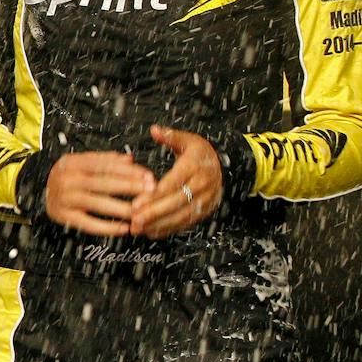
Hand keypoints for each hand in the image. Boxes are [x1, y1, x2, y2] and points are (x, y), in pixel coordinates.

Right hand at [42, 151, 153, 236]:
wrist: (38, 190)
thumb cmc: (66, 176)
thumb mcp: (80, 162)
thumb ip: (105, 160)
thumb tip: (130, 159)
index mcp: (74, 162)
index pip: (106, 165)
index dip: (130, 171)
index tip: (148, 177)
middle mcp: (67, 179)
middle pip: (104, 183)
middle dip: (131, 188)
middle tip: (150, 193)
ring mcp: (65, 198)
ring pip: (98, 204)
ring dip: (122, 209)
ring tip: (141, 213)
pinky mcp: (64, 216)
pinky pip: (89, 224)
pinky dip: (108, 228)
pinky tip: (123, 228)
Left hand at [126, 125, 221, 239]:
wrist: (226, 166)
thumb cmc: (200, 153)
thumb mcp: (188, 140)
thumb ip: (170, 136)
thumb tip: (154, 130)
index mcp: (195, 167)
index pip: (173, 183)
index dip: (155, 195)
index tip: (136, 203)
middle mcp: (202, 185)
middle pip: (177, 202)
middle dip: (154, 213)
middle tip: (134, 220)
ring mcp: (205, 200)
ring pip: (182, 216)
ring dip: (159, 224)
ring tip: (139, 229)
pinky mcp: (205, 211)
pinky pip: (186, 223)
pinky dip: (169, 229)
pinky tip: (151, 232)